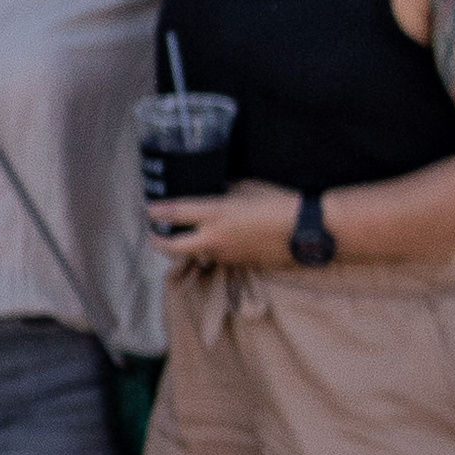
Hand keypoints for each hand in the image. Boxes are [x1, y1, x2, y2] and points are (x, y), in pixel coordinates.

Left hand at [145, 180, 301, 268]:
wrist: (305, 231)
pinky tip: (214, 240)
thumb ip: (224, 193)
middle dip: (157, 242)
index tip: (149, 209)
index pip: (175, 214)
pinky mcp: (237, 264)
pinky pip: (214, 258)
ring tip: (181, 235)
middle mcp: (215, 238)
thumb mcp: (247, 190)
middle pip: (172, 247)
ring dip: (185, 247)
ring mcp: (225, 254)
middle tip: (154, 234)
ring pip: (193, 254)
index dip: (157, 211)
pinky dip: (208, 250)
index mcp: (216, 214)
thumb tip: (215, 192)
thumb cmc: (279, 204)